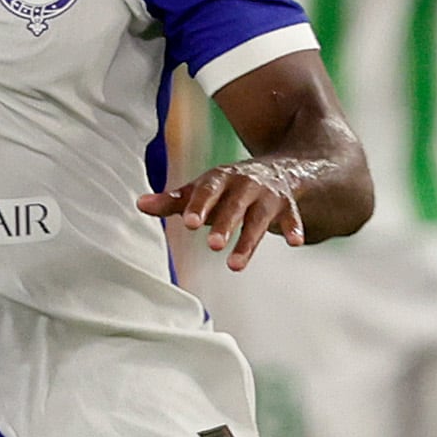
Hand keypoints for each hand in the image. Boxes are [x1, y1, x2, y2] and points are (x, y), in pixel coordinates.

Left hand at [140, 160, 306, 270]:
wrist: (278, 169)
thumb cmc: (229, 187)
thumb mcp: (203, 190)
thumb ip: (174, 201)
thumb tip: (140, 204)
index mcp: (220, 179)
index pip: (208, 190)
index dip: (199, 206)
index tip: (189, 223)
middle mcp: (246, 184)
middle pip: (234, 205)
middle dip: (225, 224)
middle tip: (212, 245)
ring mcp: (268, 196)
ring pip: (259, 218)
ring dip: (249, 241)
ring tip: (235, 266)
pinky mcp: (287, 207)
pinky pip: (292, 218)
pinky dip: (294, 228)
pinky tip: (295, 242)